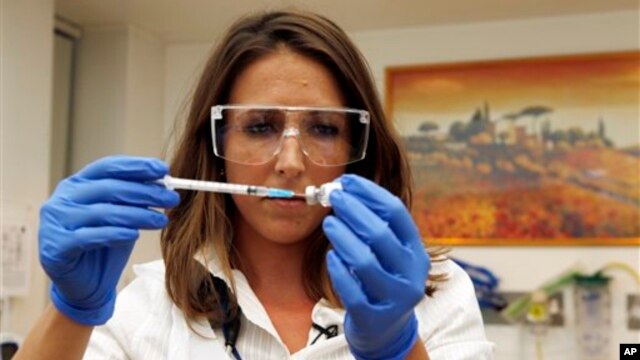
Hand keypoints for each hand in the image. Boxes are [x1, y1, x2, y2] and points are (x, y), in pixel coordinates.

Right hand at [39, 156, 179, 324]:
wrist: (85, 285)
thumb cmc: (104, 245)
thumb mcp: (122, 217)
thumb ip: (135, 199)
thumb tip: (164, 182)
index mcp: (77, 184)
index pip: (108, 167)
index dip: (136, 167)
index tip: (163, 169)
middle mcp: (63, 199)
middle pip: (109, 188)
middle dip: (145, 192)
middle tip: (171, 198)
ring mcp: (55, 222)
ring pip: (103, 212)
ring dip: (138, 215)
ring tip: (161, 220)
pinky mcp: (56, 247)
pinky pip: (90, 237)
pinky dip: (115, 234)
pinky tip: (134, 235)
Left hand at [323, 175, 429, 359]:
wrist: (385, 329)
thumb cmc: (381, 279)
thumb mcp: (389, 254)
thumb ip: (374, 226)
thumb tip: (344, 189)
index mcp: (416, 251)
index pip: (396, 213)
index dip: (370, 193)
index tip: (347, 180)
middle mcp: (411, 273)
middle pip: (380, 234)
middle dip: (353, 210)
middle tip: (332, 196)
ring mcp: (394, 297)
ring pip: (365, 261)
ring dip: (342, 237)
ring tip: (328, 223)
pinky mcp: (373, 316)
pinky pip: (352, 290)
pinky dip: (339, 270)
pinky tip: (330, 256)